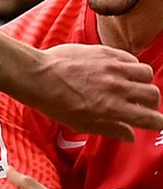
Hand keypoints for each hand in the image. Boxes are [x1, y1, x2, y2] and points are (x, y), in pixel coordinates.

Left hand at [34, 43, 161, 141]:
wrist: (39, 76)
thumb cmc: (55, 103)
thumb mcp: (81, 124)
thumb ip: (109, 129)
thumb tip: (130, 136)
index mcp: (111, 109)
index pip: (148, 117)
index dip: (158, 122)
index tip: (158, 124)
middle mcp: (117, 88)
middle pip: (152, 94)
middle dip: (151, 104)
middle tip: (143, 106)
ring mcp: (114, 68)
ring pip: (146, 74)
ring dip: (144, 84)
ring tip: (133, 88)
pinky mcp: (108, 52)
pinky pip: (131, 59)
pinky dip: (132, 68)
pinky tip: (122, 73)